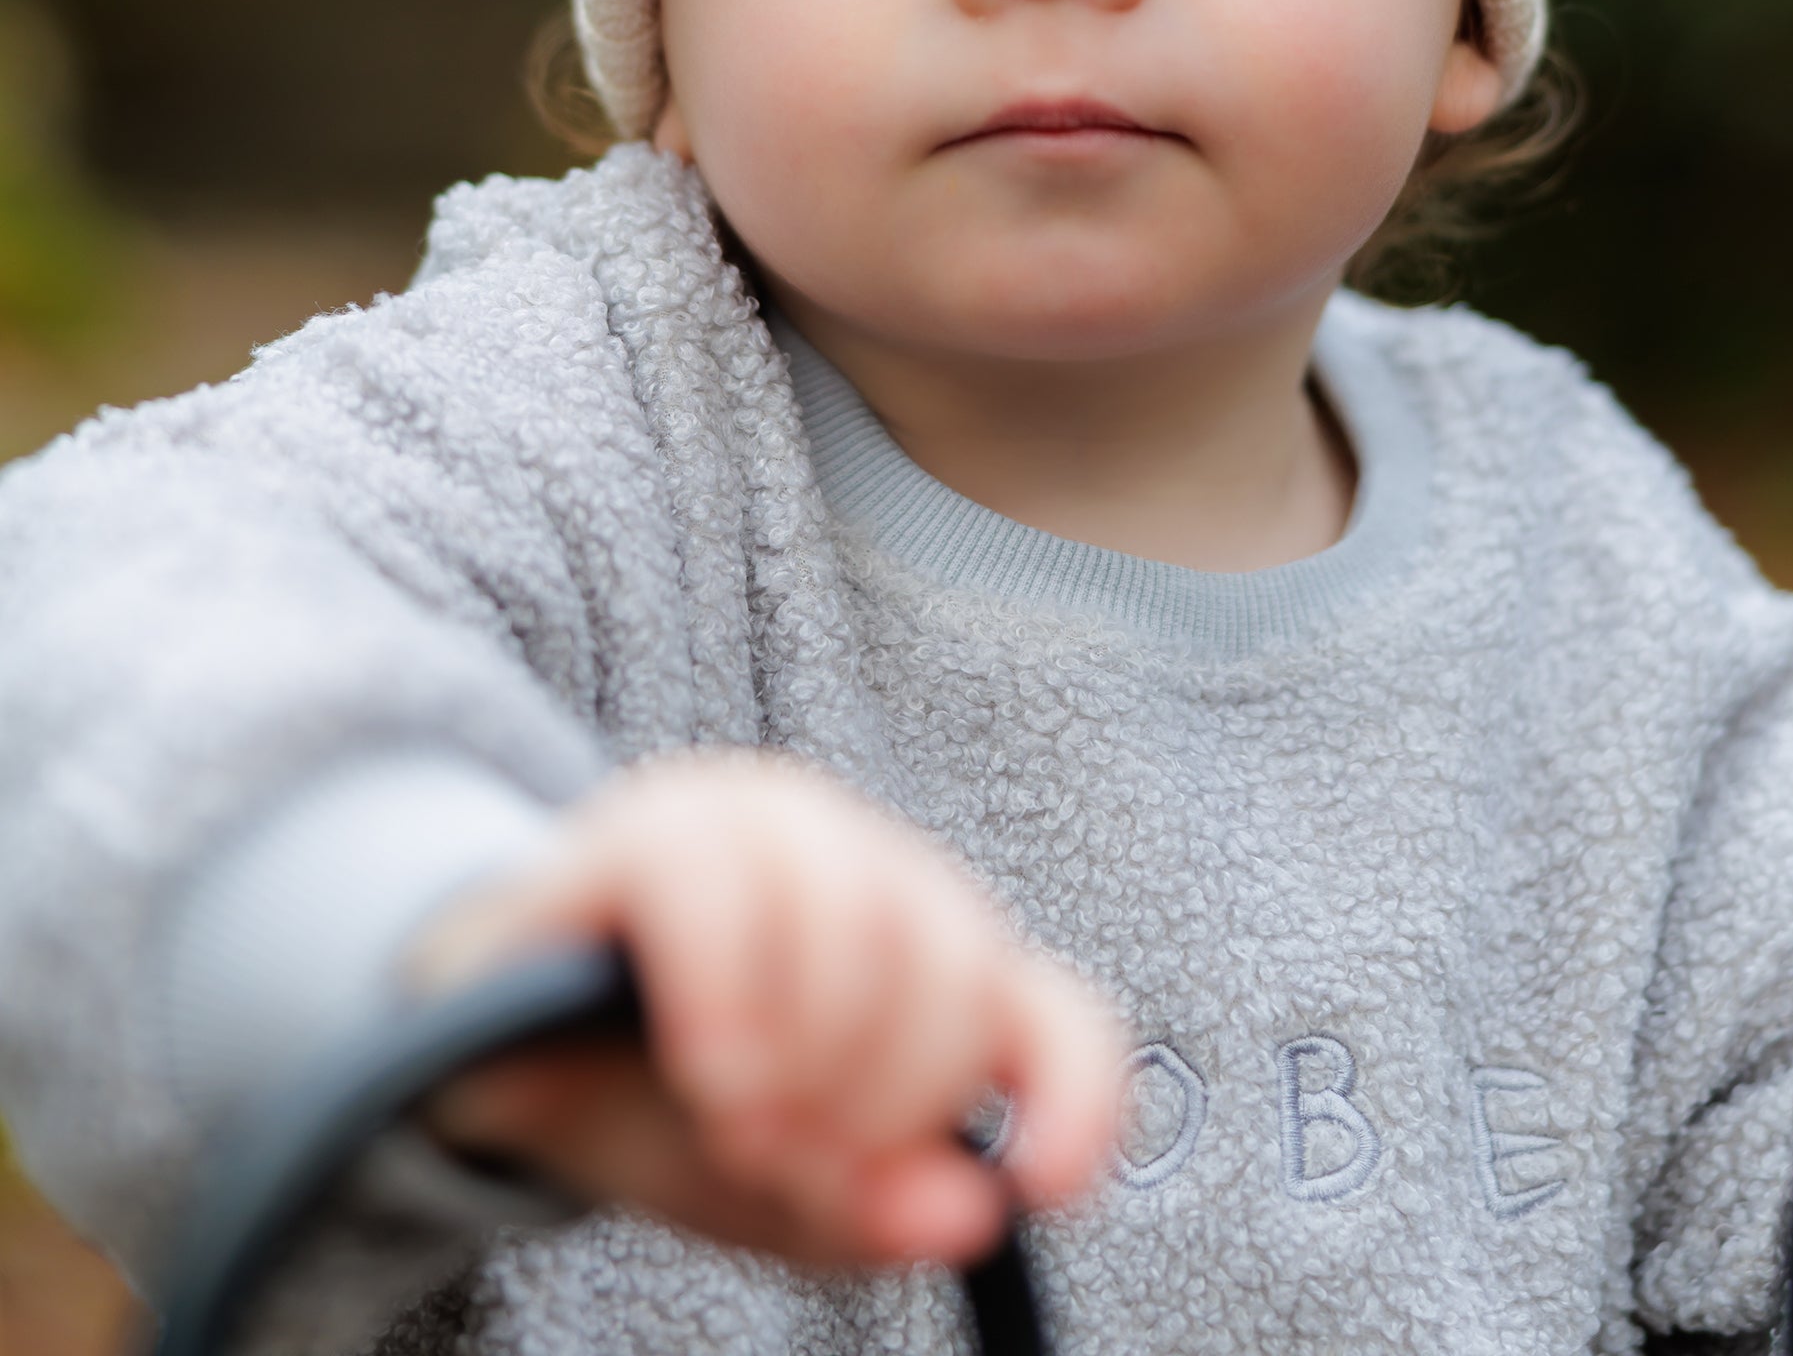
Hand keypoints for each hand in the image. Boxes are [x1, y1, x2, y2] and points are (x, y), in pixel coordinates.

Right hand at [406, 750, 1124, 1268]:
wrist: (470, 1059)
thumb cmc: (644, 1107)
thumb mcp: (769, 1189)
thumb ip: (871, 1204)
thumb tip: (972, 1212)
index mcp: (923, 952)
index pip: (1054, 1013)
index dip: (1079, 1098)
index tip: (1046, 1189)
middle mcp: (863, 864)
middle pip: (957, 967)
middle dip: (888, 1104)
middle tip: (798, 1170)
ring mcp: (761, 822)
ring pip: (862, 913)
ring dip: (812, 1056)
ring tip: (740, 1129)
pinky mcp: (650, 824)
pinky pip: (722, 882)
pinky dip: (732, 991)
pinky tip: (710, 1068)